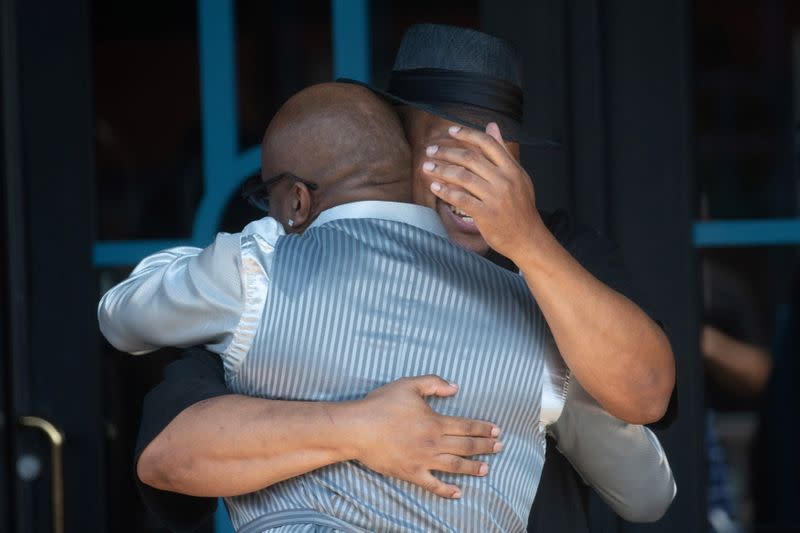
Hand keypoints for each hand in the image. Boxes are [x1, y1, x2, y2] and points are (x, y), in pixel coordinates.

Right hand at [351, 375, 501, 498]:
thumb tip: (455, 388)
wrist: (358, 429)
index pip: (466, 426)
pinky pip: (433, 485)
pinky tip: (458, 492)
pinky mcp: (411, 473)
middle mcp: (434, 443)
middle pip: (466, 446)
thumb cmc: (381, 404)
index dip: (483, 428)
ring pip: (455, 466)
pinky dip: (447, 490)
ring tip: (486, 469)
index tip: (497, 430)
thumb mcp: (409, 385)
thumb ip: (434, 384)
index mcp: (435, 422)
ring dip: (473, 468)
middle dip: (485, 447)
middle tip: (499, 448)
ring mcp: (423, 460)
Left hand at [424, 123, 543, 259]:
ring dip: (441, 170)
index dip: (468, 134)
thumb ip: (503, 151)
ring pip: (463, 177)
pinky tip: (434, 187)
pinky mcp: (487, 214)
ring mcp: (496, 197)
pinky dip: (446, 192)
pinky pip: (461, 199)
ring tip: (427, 167)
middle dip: (447, 152)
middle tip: (431, 150)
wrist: (527, 238)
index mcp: (512, 169)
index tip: (451, 131)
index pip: (488, 143)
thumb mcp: (518, 176)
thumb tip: (492, 125)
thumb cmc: (521, 207)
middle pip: (470, 158)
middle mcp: (505, 180)